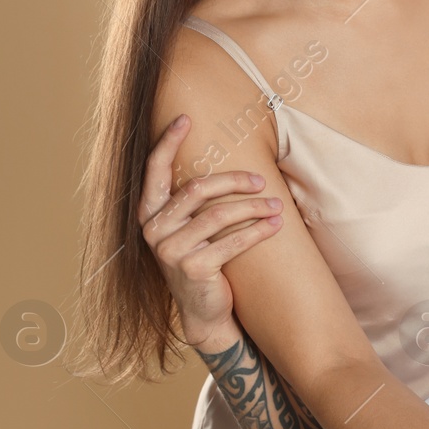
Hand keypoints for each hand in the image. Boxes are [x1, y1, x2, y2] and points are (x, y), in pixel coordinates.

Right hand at [137, 114, 285, 349]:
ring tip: (278, 205)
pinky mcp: (192, 268)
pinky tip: (276, 225)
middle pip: (199, 189)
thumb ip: (195, 202)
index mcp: (149, 214)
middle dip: (235, 180)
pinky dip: (258, 231)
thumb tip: (226, 164)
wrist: (205, 311)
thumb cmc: (203, 259)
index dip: (168, 142)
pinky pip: (232, 240)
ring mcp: (170, 251)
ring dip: (254, 207)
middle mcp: (153, 230)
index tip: (185, 118)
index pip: (154, 171)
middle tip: (263, 181)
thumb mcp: (192, 228)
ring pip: (219, 214)